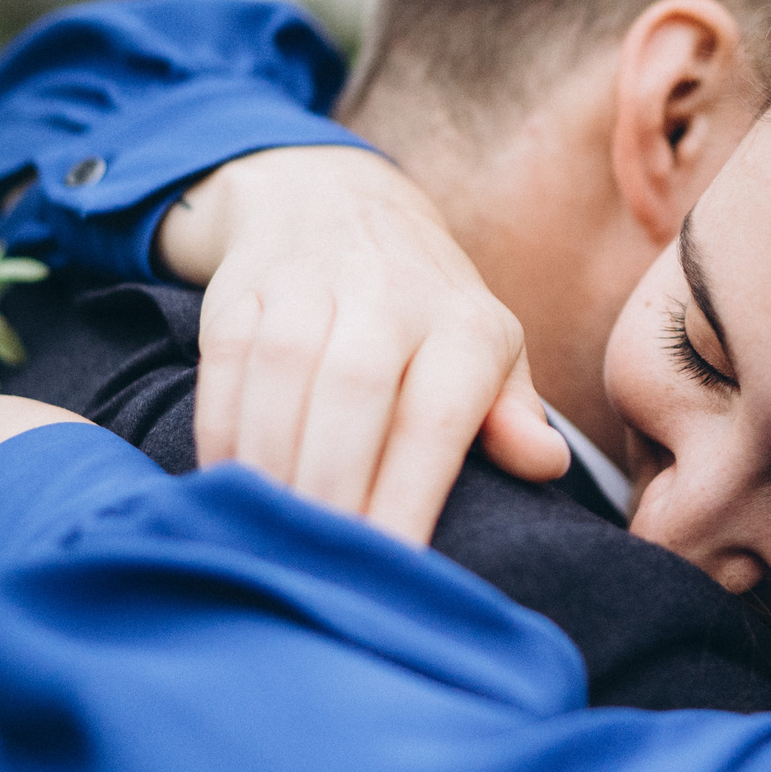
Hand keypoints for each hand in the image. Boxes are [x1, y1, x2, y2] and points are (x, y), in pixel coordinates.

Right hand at [154, 146, 567, 542]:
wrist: (338, 204)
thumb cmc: (429, 311)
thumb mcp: (489, 351)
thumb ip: (514, 415)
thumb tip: (547, 464)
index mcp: (463, 326)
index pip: (436, 417)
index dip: (411, 494)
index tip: (394, 567)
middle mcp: (388, 297)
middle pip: (354, 392)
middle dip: (336, 487)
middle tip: (325, 564)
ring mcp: (309, 287)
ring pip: (283, 374)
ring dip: (274, 464)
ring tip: (276, 535)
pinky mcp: (243, 292)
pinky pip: (227, 364)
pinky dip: (223, 430)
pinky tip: (234, 487)